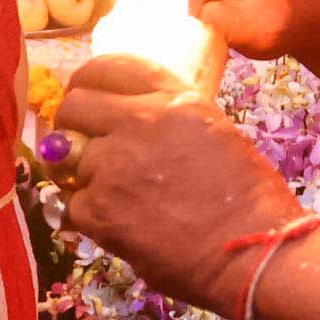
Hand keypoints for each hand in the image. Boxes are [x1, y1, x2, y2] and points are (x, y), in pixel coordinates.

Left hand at [53, 60, 304, 306]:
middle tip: (82, 149)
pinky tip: (119, 226)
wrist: (252, 252)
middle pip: (74, 106)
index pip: (106, 68)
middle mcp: (140, 123)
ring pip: (67, 158)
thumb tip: (123, 127)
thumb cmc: (248, 200)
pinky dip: (88, 217)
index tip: (87, 100)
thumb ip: (167, 121)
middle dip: (72, 127)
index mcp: (173, 99)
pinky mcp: (100, 210)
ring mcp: (115, 166)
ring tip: (113, 197)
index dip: (88, 84)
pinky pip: (71, 204)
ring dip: (82, 177)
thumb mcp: (213, 133)